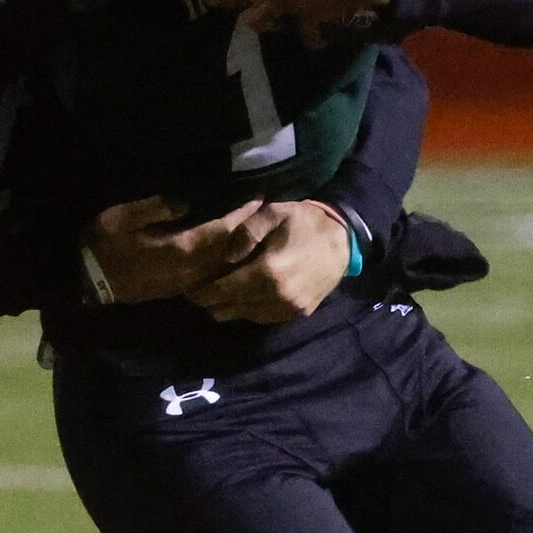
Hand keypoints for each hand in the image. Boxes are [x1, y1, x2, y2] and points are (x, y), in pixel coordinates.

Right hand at [83, 195, 277, 303]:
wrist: (86, 280)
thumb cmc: (102, 244)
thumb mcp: (122, 217)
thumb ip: (155, 208)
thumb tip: (186, 203)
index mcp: (178, 249)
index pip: (221, 232)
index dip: (241, 216)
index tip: (258, 198)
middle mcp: (188, 270)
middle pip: (229, 252)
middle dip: (248, 232)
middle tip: (265, 213)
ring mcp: (184, 283)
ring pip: (222, 268)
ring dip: (240, 250)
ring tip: (254, 231)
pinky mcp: (178, 289)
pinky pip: (211, 276)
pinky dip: (225, 264)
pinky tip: (231, 252)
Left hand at [185, 200, 352, 323]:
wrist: (342, 240)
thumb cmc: (304, 223)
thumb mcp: (273, 213)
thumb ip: (245, 232)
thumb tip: (225, 257)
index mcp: (267, 272)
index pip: (224, 290)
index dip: (203, 292)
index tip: (189, 288)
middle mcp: (277, 297)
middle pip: (232, 308)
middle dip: (212, 302)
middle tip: (198, 294)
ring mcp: (289, 308)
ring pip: (246, 316)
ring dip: (229, 309)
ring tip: (216, 298)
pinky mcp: (298, 314)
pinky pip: (264, 318)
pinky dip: (249, 312)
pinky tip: (241, 301)